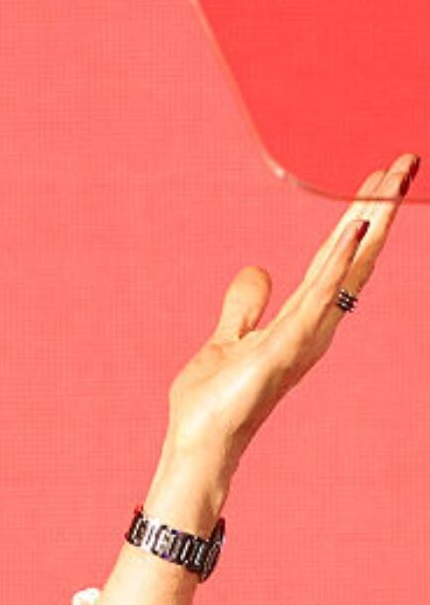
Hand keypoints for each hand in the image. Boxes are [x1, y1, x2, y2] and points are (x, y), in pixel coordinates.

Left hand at [164, 153, 415, 492]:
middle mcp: (315, 325)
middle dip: (378, 208)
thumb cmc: (214, 402)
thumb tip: (259, 270)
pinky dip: (340, 261)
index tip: (379, 180)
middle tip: (404, 161)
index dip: (359, 219)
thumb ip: (244, 307)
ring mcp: (305, 334)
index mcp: (302, 321)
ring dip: (369, 221)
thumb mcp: (227, 339)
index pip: (336, 260)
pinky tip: (356, 227)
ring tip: (392, 178)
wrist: (199, 442)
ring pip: (346, 266)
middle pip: (353, 255)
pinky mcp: (288, 345)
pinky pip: (320, 295)